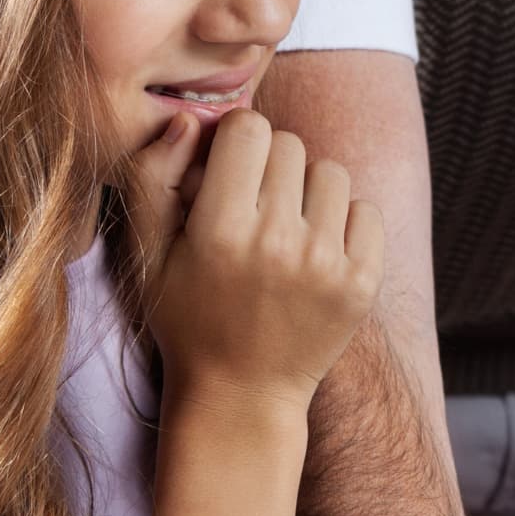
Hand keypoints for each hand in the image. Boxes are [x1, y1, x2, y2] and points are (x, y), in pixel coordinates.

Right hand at [129, 109, 383, 411]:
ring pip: (331, 173)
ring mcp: (326, 263)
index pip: (249, 128)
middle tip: (253, 206)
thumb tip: (188, 118)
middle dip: (269, 166)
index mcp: (221, 229)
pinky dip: (345, 222)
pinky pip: (366, 210)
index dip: (236, 140)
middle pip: (290, 145)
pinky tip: (316, 251)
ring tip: (285, 230)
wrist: (241, 397)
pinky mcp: (363, 282)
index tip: (228, 169)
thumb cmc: (187, 319)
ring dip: (308, 191)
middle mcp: (278, 242)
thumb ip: (152, 179)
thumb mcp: (148, 255)